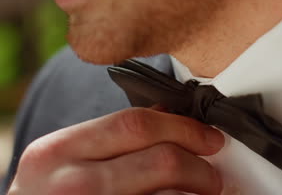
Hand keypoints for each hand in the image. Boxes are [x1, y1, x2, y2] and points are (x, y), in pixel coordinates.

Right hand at [7, 108, 224, 194]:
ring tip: (204, 192)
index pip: (136, 124)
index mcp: (58, 151)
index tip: (208, 137)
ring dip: (195, 193)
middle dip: (198, 164)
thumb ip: (111, 136)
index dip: (183, 128)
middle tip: (213, 173)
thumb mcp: (64, 159)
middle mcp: (72, 183)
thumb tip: (167, 115)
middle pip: (160, 160)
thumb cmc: (47, 193)